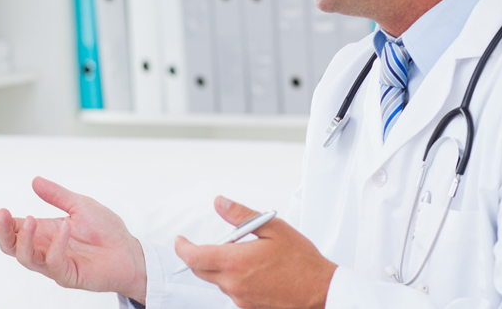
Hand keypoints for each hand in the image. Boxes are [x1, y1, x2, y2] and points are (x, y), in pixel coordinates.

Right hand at [0, 177, 147, 301]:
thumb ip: (57, 195)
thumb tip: (35, 181)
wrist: (129, 252)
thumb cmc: (106, 231)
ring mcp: (54, 264)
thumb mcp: (80, 205)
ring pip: (24, 258)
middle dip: (1, 230)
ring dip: (22, 238)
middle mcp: (44, 248)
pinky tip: (64, 229)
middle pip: (10, 246)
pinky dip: (56, 245)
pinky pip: (53, 263)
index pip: (13, 227)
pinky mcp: (67, 275)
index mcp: (44, 232)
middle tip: (1, 213)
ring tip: (29, 219)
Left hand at [173, 196, 335, 308]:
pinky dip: (234, 278)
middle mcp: (233, 283)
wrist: (321, 291)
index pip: (194, 256)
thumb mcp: (274, 228)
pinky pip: (232, 290)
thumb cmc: (302, 261)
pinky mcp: (248, 306)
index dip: (182, 247)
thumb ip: (241, 215)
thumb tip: (220, 202)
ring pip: (217, 280)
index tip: (181, 239)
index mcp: (235, 262)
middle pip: (200, 270)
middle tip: (209, 244)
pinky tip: (254, 271)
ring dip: (221, 266)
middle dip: (198, 256)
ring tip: (245, 254)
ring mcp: (240, 298)